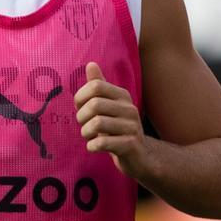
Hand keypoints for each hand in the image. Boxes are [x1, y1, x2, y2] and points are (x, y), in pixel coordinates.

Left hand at [75, 62, 149, 178]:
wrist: (139, 157)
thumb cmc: (117, 129)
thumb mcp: (109, 106)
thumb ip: (99, 86)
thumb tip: (90, 64)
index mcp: (122, 96)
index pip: (95, 86)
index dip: (80, 98)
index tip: (80, 108)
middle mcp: (129, 108)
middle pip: (94, 104)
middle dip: (81, 117)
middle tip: (84, 126)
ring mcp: (132, 127)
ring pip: (97, 124)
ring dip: (85, 133)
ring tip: (88, 137)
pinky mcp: (130, 145)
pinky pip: (103, 142)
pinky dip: (92, 146)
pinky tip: (94, 147)